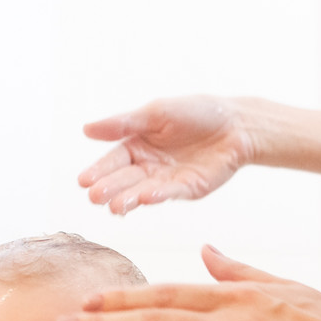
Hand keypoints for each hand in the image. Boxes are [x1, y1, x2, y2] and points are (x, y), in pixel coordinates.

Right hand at [78, 96, 252, 214]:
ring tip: (114, 207)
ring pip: (143, 192)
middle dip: (109, 189)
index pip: (113, 160)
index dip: (99, 170)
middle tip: (94, 197)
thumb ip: (124, 124)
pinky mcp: (188, 189)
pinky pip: (170, 193)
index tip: (83, 180)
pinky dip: (158, 196)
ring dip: (128, 199)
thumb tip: (86, 129)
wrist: (237, 124)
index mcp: (138, 145)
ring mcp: (167, 180)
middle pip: (125, 179)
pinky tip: (145, 197)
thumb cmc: (197, 113)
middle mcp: (149, 166)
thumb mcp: (156, 113)